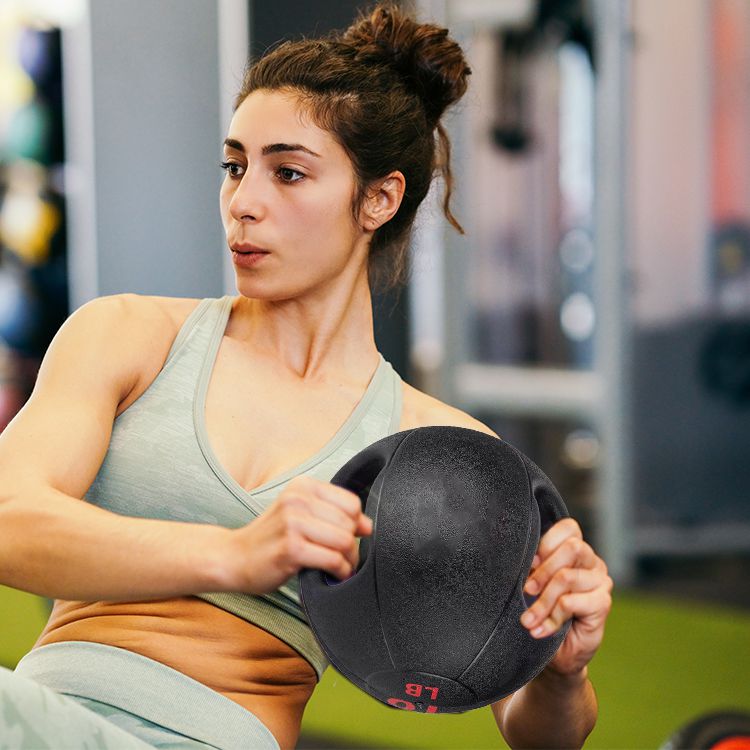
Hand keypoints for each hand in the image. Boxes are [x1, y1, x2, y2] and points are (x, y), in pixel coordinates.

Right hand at [227, 475, 372, 594]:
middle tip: (345, 558)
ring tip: (340, 567)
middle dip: (353, 545)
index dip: (357, 523)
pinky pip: (333, 559)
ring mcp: (293, 523)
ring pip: (345, 541)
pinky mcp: (291, 548)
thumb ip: (331, 515)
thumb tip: (368, 525)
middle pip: (350, 523)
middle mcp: (297, 499)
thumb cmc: (270, 538)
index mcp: (302, 486)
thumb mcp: (298, 515)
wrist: (234, 557)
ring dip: (349, 560)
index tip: (351, 538)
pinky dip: (340, 571)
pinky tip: (333, 575)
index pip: (351, 502)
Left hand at [520, 518, 612, 674]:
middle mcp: (592, 562)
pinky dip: (551, 617)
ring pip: (567, 577)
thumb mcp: (534, 587)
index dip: (547, 543)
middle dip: (543, 571)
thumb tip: (529, 562)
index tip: (530, 565)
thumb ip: (535, 569)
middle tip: (526, 591)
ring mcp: (601, 582)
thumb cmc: (543, 615)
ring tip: (528, 620)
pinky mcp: (603, 604)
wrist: (557, 655)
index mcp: (575, 552)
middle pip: (572, 547)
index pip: (569, 528)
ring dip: (542, 602)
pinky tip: (542, 630)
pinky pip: (570, 602)